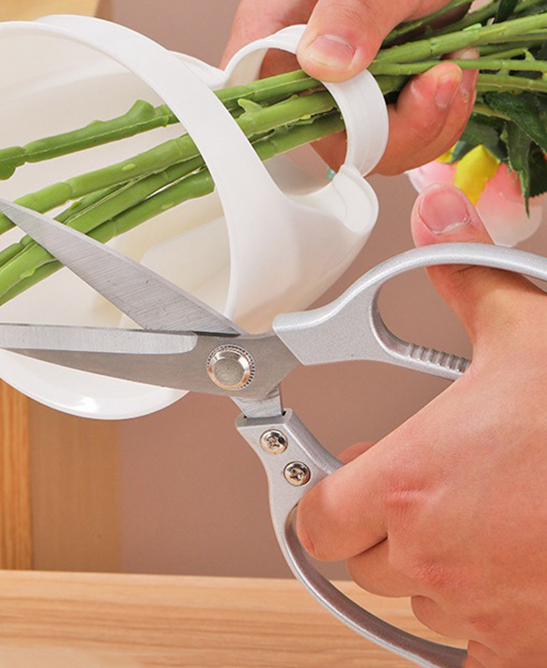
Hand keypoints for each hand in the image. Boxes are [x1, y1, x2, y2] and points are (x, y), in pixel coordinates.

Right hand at [222, 0, 537, 174]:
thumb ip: (352, 11)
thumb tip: (322, 64)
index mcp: (272, 28)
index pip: (257, 105)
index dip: (298, 129)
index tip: (358, 118)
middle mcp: (300, 62)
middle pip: (323, 138)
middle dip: (388, 131)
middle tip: (436, 84)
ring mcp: (342, 78)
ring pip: (368, 142)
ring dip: (424, 122)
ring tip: (452, 69)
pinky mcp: (379, 85)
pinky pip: (401, 128)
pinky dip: (438, 113)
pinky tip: (453, 70)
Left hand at [296, 183, 546, 666]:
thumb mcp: (525, 330)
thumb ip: (465, 279)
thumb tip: (441, 217)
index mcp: (408, 482)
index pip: (316, 520)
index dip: (320, 498)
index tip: (333, 479)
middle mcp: (432, 553)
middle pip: (362, 559)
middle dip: (375, 526)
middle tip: (404, 491)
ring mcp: (480, 607)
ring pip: (417, 601)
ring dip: (429, 567)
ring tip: (464, 521)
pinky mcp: (528, 644)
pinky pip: (471, 652)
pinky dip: (477, 624)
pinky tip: (498, 580)